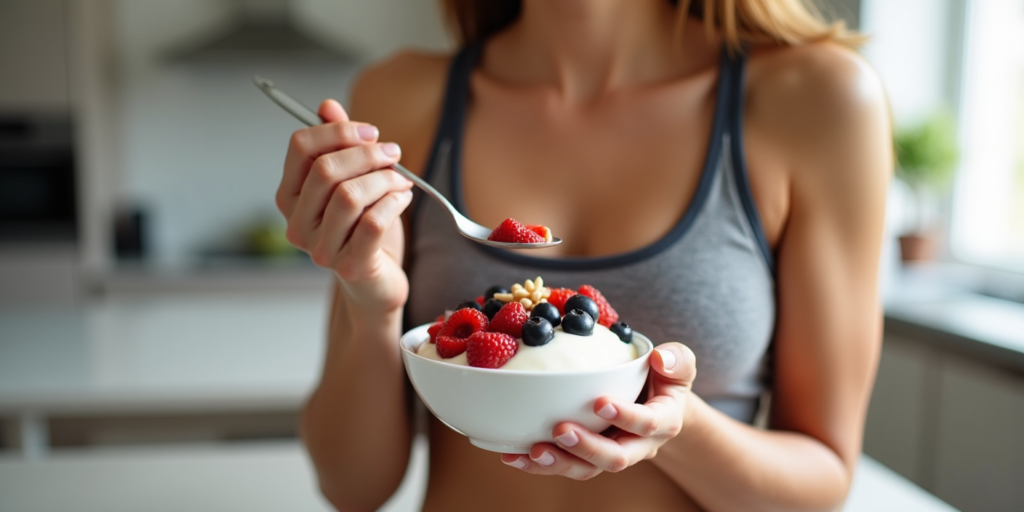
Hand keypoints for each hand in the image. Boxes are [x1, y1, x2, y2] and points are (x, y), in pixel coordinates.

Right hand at [278, 100, 413, 312]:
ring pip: (350, 195)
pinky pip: (373, 222)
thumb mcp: (352, 181)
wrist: (377, 281)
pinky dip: (394, 203)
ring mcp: (320, 248)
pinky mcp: (350, 266)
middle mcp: (296, 223)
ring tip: (401, 181)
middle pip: (325, 169)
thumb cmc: (363, 228)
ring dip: (385, 180)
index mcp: (289, 196)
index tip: (371, 132)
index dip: (338, 131)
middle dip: (367, 154)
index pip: (300, 147)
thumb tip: (327, 105)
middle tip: (394, 153)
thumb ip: (338, 144)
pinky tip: (403, 199)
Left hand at [501, 343, 696, 479]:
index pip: (647, 424)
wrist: (658, 405)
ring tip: (531, 452)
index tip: (601, 402)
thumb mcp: (679, 365)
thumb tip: (661, 357)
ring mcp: (611, 454)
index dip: (626, 416)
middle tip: (560, 430)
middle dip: (587, 447)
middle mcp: (638, 446)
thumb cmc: (665, 379)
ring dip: (558, 463)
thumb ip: (677, 359)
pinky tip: (513, 456)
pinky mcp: (587, 457)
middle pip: (615, 458)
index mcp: (663, 422)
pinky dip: (538, 464)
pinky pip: (566, 465)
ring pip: (587, 469)